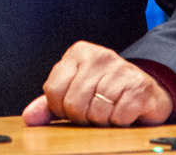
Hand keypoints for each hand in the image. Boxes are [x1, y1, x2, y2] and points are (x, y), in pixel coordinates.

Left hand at [21, 41, 172, 126]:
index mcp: (78, 52)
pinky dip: (119, 122)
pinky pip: (117, 117)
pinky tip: (123, 111)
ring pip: (95, 112)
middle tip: (94, 110)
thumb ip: (50, 104)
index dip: (61, 108)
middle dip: (82, 116)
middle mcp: (99, 56)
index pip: (53, 91)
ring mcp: (120, 69)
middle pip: (73, 104)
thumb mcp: (74, 91)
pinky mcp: (138, 87)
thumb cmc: (105, 90)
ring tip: (109, 109)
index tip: (73, 105)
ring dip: (102, 120)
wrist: (146, 90)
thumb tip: (29, 117)